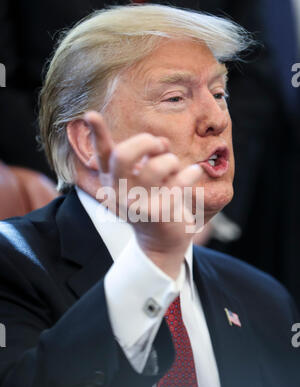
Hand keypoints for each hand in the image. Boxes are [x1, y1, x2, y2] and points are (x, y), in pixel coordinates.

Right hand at [84, 111, 202, 278]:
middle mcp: (119, 192)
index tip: (90, 114)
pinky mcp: (157, 214)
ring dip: (171, 160)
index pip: (102, 155)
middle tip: (160, 145)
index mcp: (113, 180)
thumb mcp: (146, 179)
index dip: (96, 134)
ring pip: (155, 167)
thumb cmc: (154, 202)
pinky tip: (194, 172)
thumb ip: (148, 158)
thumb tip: (162, 142)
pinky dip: (190, 173)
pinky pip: (179, 182)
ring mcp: (136, 204)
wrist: (162, 243)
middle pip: (124, 155)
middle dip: (146, 142)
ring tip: (175, 166)